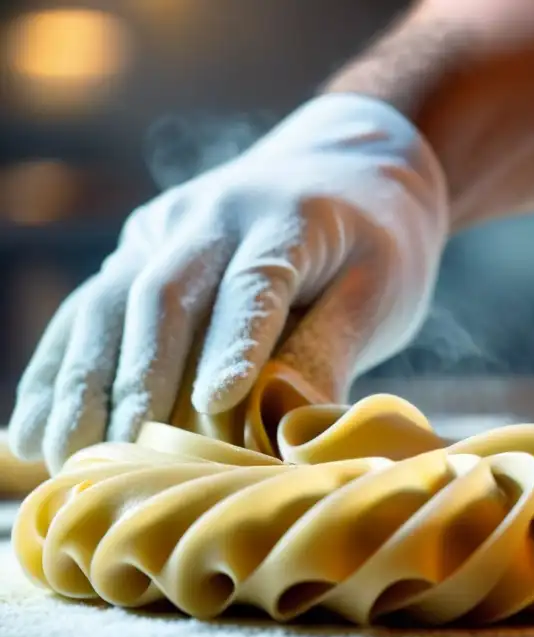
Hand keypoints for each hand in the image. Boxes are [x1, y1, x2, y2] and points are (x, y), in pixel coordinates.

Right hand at [10, 94, 447, 472]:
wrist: (348, 168)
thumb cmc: (375, 242)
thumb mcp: (380, 290)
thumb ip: (335, 349)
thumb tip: (293, 428)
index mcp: (287, 218)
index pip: (256, 282)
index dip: (234, 343)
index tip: (214, 406)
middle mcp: (213, 214)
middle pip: (164, 294)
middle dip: (138, 379)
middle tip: (121, 454)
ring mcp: (166, 227)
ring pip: (110, 303)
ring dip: (79, 381)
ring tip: (59, 453)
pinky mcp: (140, 249)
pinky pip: (88, 308)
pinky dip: (59, 368)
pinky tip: (31, 424)